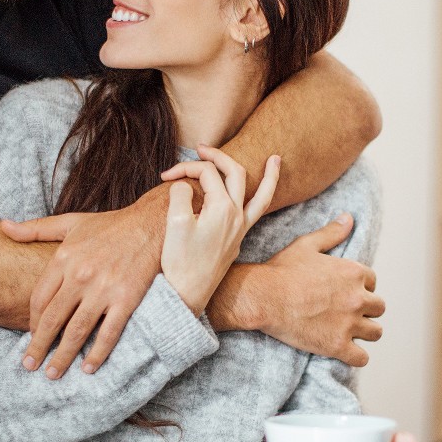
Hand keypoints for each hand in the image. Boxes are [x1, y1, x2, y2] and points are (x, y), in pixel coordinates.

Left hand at [1, 201, 162, 378]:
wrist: (151, 224)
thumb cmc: (109, 225)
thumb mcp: (69, 222)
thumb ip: (35, 228)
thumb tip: (3, 226)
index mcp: (64, 259)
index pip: (39, 299)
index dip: (31, 321)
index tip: (29, 336)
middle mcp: (80, 276)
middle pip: (52, 319)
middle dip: (38, 346)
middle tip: (29, 365)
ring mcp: (104, 289)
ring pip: (77, 330)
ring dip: (62, 356)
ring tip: (52, 374)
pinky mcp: (126, 299)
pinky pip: (108, 333)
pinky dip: (97, 354)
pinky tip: (88, 368)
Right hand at [159, 151, 279, 313]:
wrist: (187, 294)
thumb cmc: (180, 261)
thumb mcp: (175, 222)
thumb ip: (181, 194)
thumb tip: (185, 185)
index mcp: (222, 209)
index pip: (206, 173)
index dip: (184, 168)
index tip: (164, 177)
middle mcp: (237, 216)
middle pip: (235, 173)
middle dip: (219, 156)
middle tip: (202, 147)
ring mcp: (240, 229)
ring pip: (261, 195)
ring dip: (269, 176)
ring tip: (276, 159)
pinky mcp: (236, 240)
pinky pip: (257, 212)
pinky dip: (263, 196)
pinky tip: (260, 193)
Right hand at [226, 215, 384, 365]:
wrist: (262, 297)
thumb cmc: (281, 270)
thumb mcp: (306, 245)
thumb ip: (331, 233)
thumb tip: (349, 218)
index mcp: (353, 272)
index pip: (372, 282)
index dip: (359, 287)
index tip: (345, 291)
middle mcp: (357, 298)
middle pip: (378, 308)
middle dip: (365, 309)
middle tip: (347, 313)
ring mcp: (349, 324)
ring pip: (375, 332)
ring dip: (365, 332)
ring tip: (349, 332)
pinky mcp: (337, 345)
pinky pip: (361, 358)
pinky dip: (355, 356)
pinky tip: (344, 351)